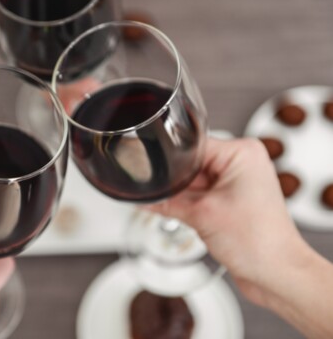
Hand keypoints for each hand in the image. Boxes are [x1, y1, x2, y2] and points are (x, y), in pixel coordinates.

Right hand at [149, 138, 308, 305]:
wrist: (276, 274)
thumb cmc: (258, 242)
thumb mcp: (201, 215)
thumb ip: (167, 202)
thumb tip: (145, 197)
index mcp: (242, 152)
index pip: (192, 147)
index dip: (171, 161)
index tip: (152, 171)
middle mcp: (242, 163)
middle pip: (192, 165)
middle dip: (178, 184)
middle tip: (171, 200)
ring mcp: (238, 182)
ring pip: (195, 182)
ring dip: (186, 198)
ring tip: (192, 215)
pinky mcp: (233, 199)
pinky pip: (203, 196)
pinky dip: (193, 206)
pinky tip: (191, 218)